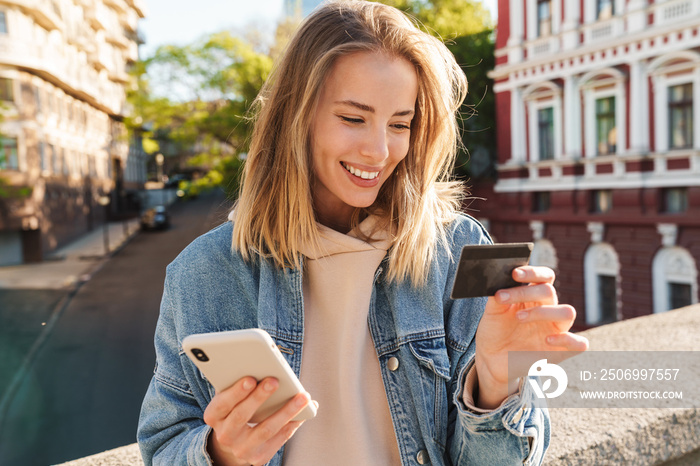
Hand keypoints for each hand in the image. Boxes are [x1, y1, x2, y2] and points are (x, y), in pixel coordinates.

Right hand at [203, 377, 312, 465]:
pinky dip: (293, 423)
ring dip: (286, 411)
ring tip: (303, 396)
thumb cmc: (235, 410)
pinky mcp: (259, 457)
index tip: (250, 378)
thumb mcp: (229, 398)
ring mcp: (242, 449)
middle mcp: (225, 435)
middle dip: (259, 397)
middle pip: (242, 416)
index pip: (222, 404)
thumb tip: (262, 367)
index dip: (236, 392)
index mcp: (214, 416)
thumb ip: (238, 384)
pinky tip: (304, 411)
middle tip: (274, 381)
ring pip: (266, 429)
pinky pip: (279, 439)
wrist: (234, 443)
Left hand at [474, 266, 588, 408]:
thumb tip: (499, 279)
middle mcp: (547, 310)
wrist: (491, 358)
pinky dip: (567, 339)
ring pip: (568, 312)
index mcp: (533, 296)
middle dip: (526, 292)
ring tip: (519, 318)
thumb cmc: (495, 331)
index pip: (544, 277)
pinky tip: (547, 340)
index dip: (533, 272)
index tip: (514, 274)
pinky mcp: (560, 351)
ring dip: (543, 312)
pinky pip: (580, 343)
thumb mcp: (492, 312)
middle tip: (503, 298)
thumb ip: (498, 296)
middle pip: (549, 291)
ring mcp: (556, 330)